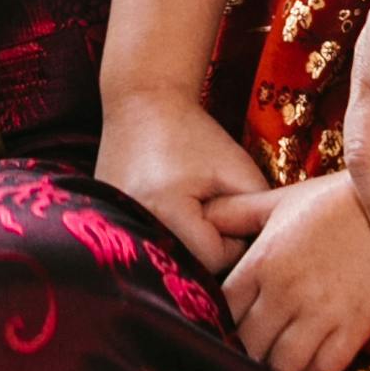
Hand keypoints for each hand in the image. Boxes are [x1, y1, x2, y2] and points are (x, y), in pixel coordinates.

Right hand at [92, 99, 273, 278]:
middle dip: (209, 245)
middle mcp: (133, 224)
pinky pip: (149, 246)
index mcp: (166, 210)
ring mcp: (113, 226)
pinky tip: (168, 206)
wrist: (141, 104)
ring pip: (169, 259)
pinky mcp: (107, 224)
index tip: (231, 209)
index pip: (214, 260)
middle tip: (212, 209)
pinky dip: (166, 234)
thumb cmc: (195, 134)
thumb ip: (259, 213)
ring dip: (187, 242)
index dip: (234, 240)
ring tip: (190, 207)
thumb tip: (263, 256)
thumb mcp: (239, 169)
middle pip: (189, 266)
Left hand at [213, 172, 369, 370]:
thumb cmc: (335, 201)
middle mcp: (286, 292)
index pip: (222, 309)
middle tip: (254, 346)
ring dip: (278, 366)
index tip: (228, 322)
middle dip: (246, 350)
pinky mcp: (355, 329)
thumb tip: (202, 216)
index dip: (220, 320)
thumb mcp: (279, 200)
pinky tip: (312, 356)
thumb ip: (236, 212)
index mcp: (263, 261)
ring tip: (281, 355)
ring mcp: (321, 313)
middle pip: (247, 345)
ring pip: (281, 366)